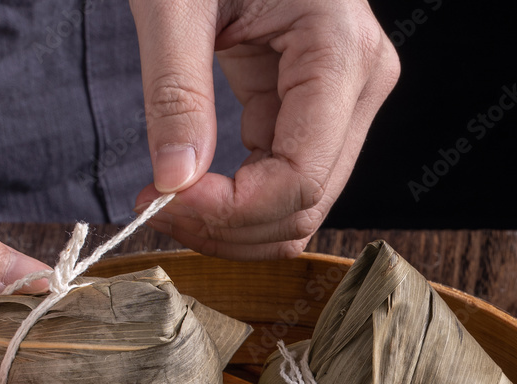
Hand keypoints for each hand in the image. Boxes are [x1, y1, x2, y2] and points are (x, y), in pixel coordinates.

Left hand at [129, 0, 399, 258]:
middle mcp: (359, 85)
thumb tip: (175, 182)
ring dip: (232, 226)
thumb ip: (175, 92)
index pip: (299, 182)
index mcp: (339, 52)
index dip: (231, 213)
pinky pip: (283, 185)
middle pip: (304, 208)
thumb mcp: (175, 0)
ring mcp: (344, 102)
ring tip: (168, 199)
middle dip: (228, 228)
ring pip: (299, 210)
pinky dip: (236, 203)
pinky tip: (189, 187)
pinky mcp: (316, 110)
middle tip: (157, 207)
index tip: (162, 200)